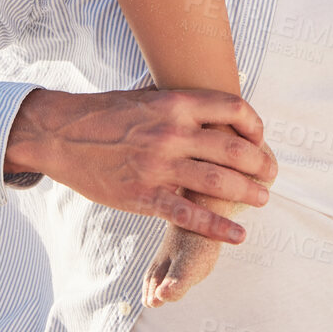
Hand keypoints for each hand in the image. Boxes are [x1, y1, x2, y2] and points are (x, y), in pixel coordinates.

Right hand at [4, 87, 276, 241]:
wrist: (60, 134)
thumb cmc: (105, 114)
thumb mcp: (146, 96)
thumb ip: (179, 103)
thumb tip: (212, 105)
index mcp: (174, 104)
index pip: (232, 109)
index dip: (256, 125)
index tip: (262, 138)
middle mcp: (171, 132)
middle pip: (234, 148)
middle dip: (261, 164)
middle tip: (272, 173)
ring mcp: (158, 165)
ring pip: (218, 181)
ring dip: (248, 192)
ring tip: (262, 199)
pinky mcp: (144, 194)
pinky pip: (189, 213)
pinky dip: (218, 226)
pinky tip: (238, 234)